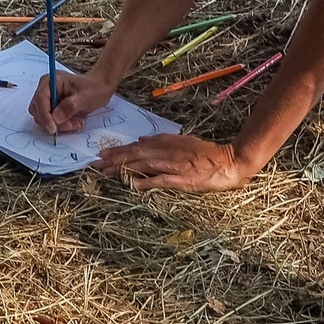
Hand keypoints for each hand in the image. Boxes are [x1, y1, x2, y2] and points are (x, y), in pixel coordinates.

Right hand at [29, 69, 113, 134]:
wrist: (99, 88)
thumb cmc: (93, 89)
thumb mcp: (85, 97)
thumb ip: (70, 107)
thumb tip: (55, 118)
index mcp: (52, 80)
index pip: (40, 99)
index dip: (45, 115)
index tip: (53, 129)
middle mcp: (46, 88)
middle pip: (38, 110)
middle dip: (53, 121)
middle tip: (71, 125)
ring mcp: (48, 98)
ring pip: (43, 118)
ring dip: (58, 125)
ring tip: (76, 123)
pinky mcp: (51, 107)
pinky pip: (50, 120)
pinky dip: (61, 125)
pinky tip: (74, 122)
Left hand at [91, 133, 255, 191]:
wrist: (228, 162)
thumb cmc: (206, 154)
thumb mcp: (183, 142)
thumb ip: (163, 140)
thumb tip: (141, 139)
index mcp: (167, 143)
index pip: (137, 146)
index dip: (119, 151)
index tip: (102, 154)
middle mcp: (168, 152)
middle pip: (136, 154)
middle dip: (114, 159)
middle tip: (95, 164)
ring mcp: (174, 165)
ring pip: (144, 164)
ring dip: (124, 168)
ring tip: (107, 172)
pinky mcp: (183, 179)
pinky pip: (162, 180)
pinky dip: (147, 182)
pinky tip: (134, 185)